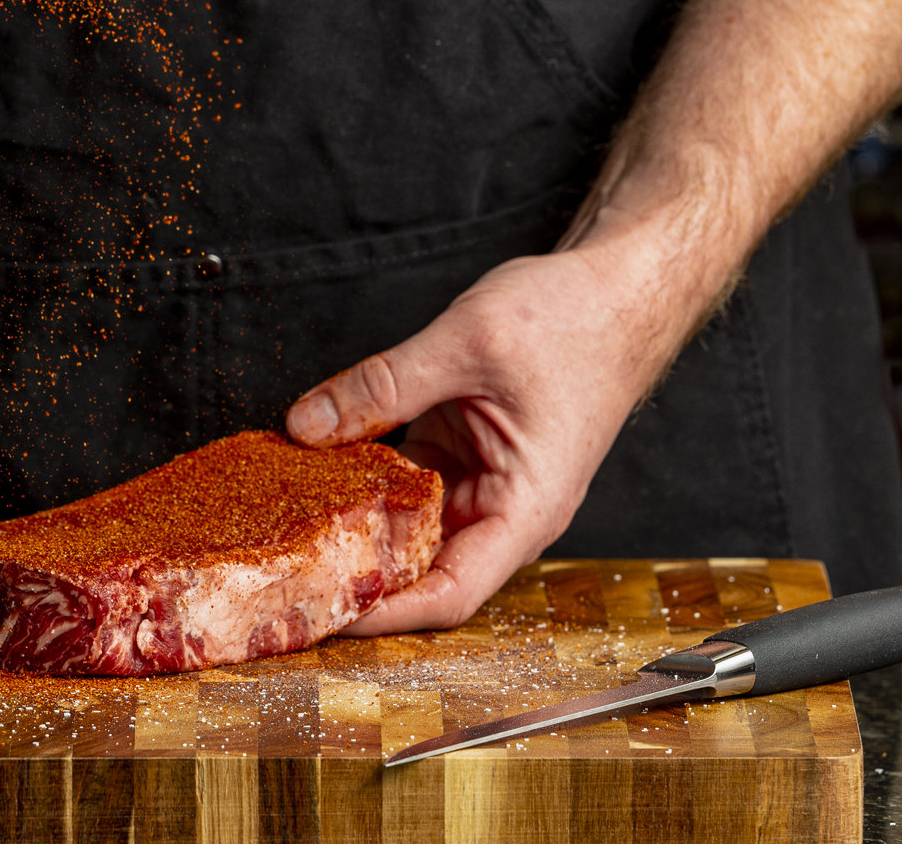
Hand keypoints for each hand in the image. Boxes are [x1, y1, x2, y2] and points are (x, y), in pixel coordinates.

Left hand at [286, 243, 684, 634]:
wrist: (615, 289)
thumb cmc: (576, 321)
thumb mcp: (467, 343)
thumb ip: (382, 385)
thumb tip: (308, 423)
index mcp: (524, 508)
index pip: (449, 591)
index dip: (385, 613)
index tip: (325, 611)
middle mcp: (504, 510)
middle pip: (421, 569)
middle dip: (357, 573)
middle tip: (286, 569)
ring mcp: (481, 484)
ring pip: (406, 527)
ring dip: (353, 522)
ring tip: (288, 524)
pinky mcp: (462, 454)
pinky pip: (404, 484)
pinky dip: (364, 478)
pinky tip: (317, 467)